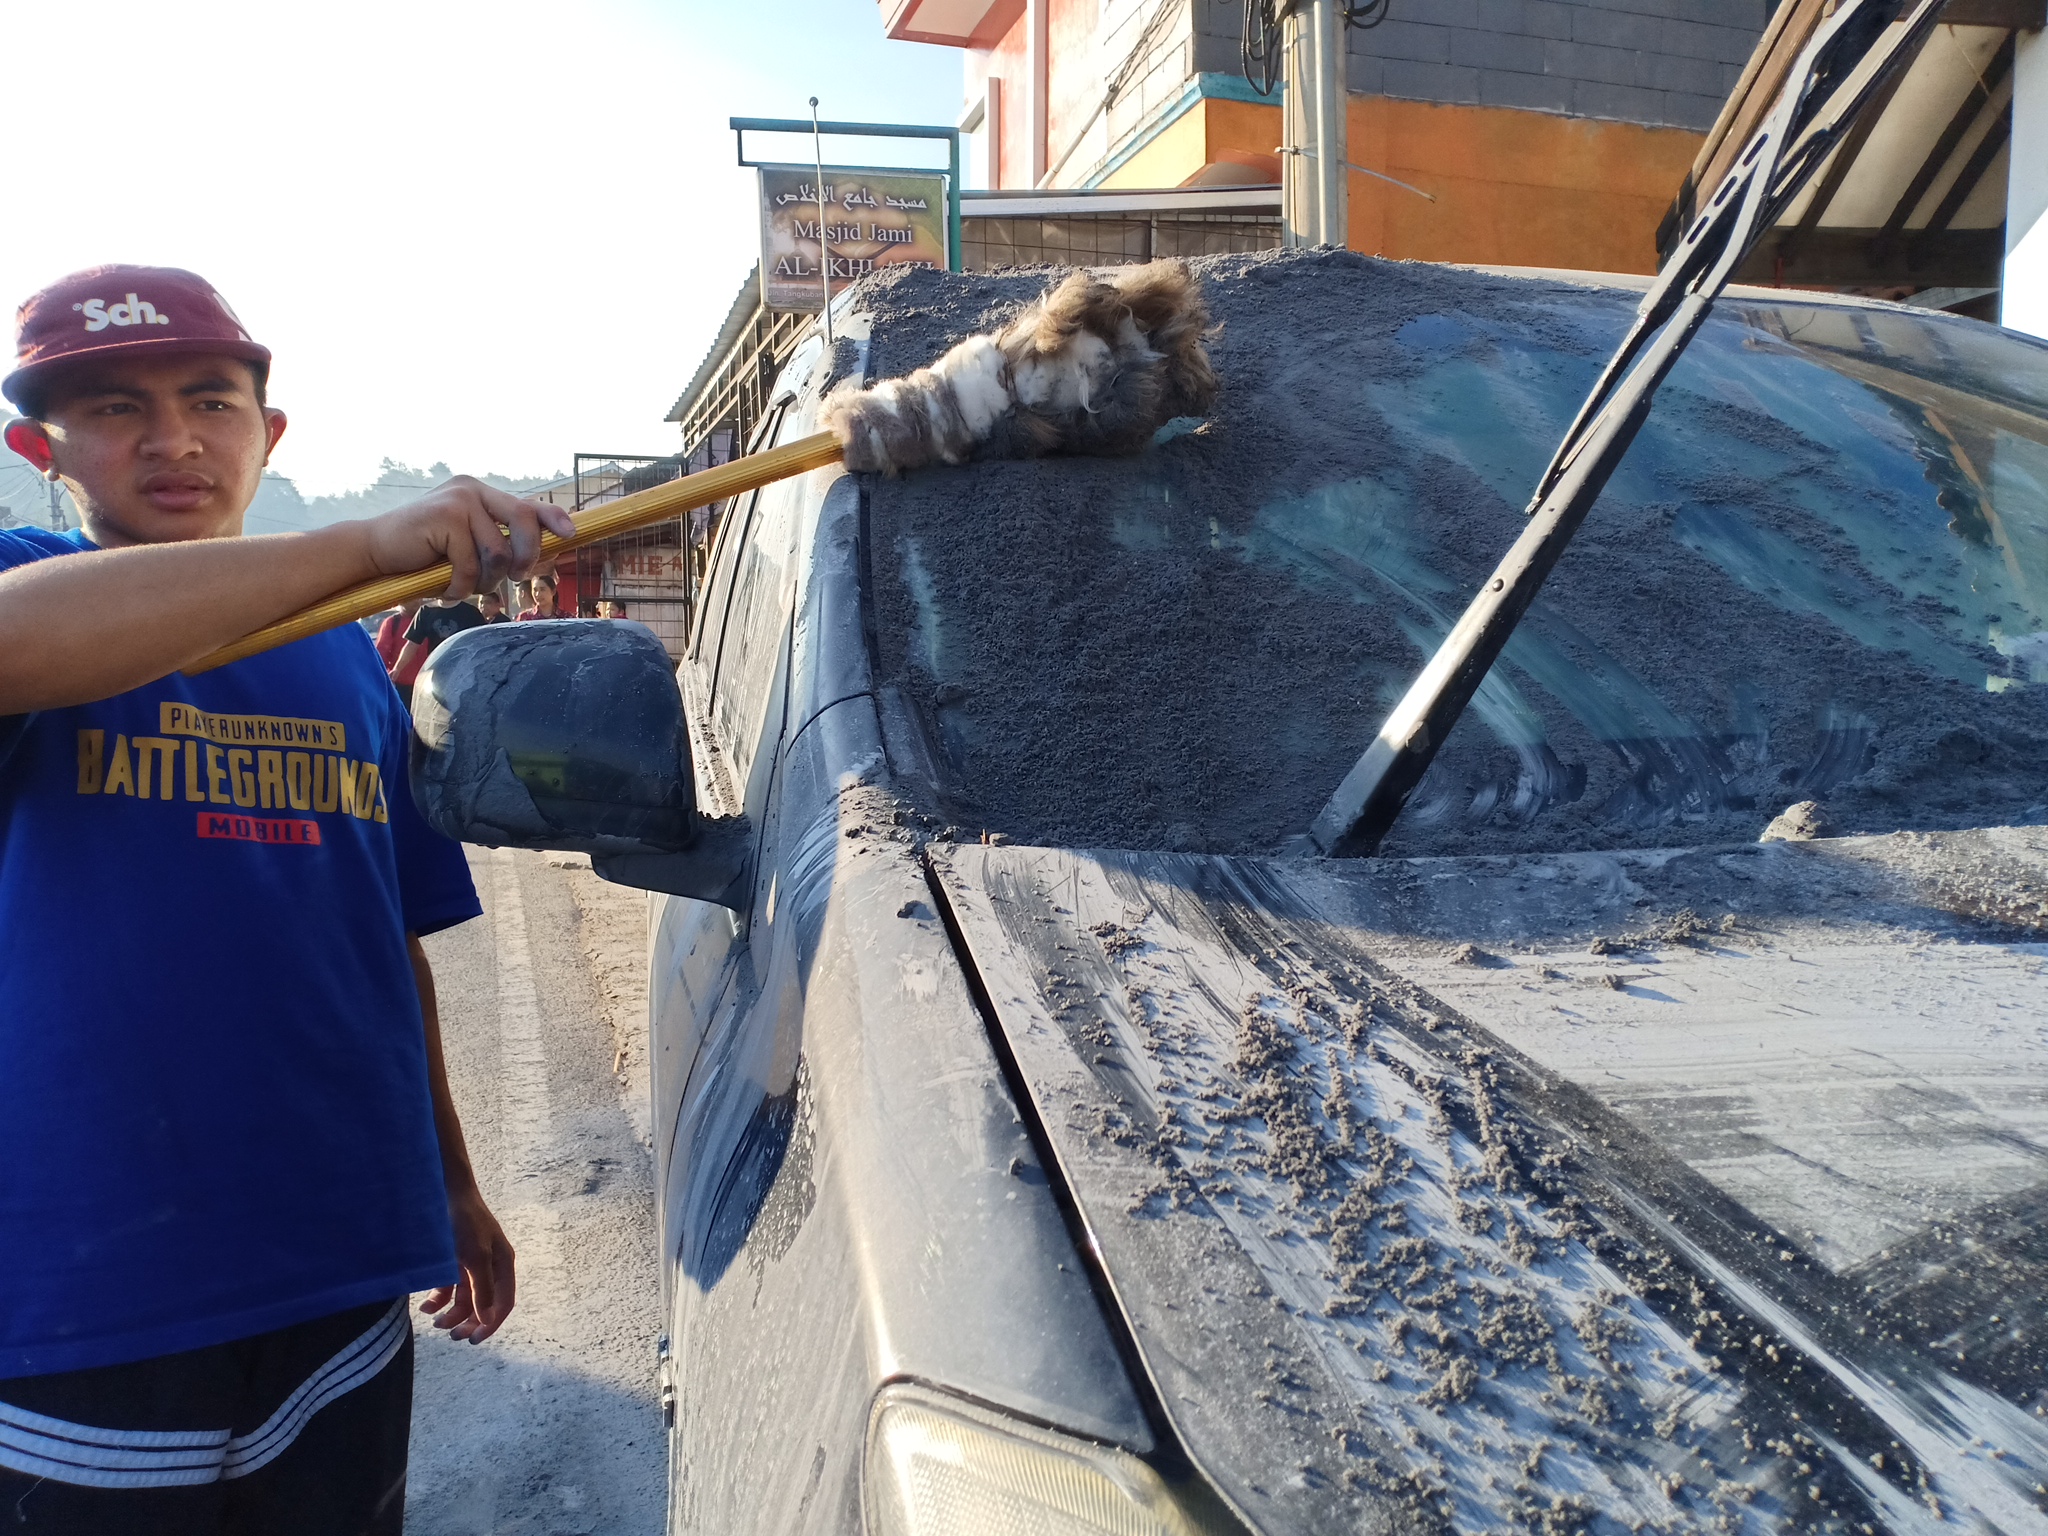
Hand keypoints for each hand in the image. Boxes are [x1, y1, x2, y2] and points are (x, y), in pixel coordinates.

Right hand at [360, 476, 575, 598]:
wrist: (374, 552)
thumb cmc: (424, 556)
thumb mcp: (467, 547)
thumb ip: (498, 545)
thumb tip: (541, 559)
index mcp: (481, 495)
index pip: (527, 504)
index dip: (552, 518)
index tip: (570, 534)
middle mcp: (473, 490)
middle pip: (524, 520)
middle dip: (526, 556)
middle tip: (514, 577)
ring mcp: (458, 500)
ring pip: (498, 552)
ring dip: (483, 582)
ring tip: (460, 585)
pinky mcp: (444, 516)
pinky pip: (470, 564)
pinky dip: (459, 587)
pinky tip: (442, 588)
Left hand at [421, 1181, 516, 1342]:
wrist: (442, 1193)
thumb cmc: (464, 1222)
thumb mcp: (475, 1257)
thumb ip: (482, 1289)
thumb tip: (488, 1320)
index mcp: (503, 1265)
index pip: (503, 1303)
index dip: (491, 1323)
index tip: (474, 1340)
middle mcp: (489, 1267)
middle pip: (483, 1305)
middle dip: (469, 1322)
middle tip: (453, 1336)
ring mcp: (470, 1265)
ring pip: (463, 1300)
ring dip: (451, 1314)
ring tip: (435, 1323)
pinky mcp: (452, 1262)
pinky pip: (448, 1289)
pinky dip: (438, 1300)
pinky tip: (426, 1306)